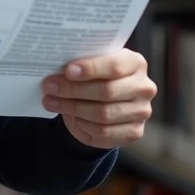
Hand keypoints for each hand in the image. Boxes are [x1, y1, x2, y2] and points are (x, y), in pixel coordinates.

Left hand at [41, 49, 155, 148]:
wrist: (103, 103)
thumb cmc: (95, 78)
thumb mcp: (91, 65)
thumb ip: (81, 64)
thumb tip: (56, 69)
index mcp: (136, 63)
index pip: (115, 66)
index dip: (91, 69)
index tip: (68, 71)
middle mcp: (144, 87)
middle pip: (107, 91)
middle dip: (74, 90)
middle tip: (50, 87)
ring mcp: (142, 111)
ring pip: (103, 113)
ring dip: (72, 108)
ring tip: (51, 101)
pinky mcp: (134, 132)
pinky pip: (104, 131)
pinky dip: (83, 124)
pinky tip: (70, 117)